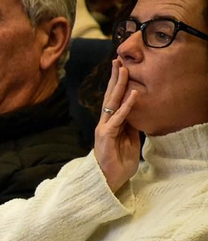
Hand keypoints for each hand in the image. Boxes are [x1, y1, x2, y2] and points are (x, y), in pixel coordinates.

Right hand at [94, 59, 141, 192]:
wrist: (109, 180)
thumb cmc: (119, 163)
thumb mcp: (130, 141)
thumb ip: (131, 126)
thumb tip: (137, 111)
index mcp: (112, 124)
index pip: (114, 100)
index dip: (118, 84)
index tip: (121, 68)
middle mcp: (105, 123)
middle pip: (110, 96)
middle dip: (114, 78)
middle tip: (117, 59)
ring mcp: (104, 128)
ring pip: (111, 103)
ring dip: (118, 85)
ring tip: (123, 69)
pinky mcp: (105, 136)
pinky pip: (119, 118)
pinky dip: (127, 106)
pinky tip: (133, 94)